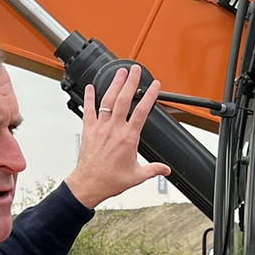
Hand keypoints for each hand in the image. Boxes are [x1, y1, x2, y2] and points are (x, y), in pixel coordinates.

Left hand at [65, 64, 172, 208]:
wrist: (89, 184)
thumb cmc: (110, 180)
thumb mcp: (137, 176)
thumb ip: (153, 169)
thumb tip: (166, 169)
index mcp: (128, 138)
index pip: (142, 111)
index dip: (150, 96)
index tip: (155, 86)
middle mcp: (114, 129)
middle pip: (124, 99)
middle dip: (131, 82)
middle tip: (136, 70)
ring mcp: (100, 128)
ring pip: (108, 100)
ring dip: (114, 84)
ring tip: (120, 72)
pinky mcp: (89, 129)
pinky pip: (88, 109)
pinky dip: (89, 97)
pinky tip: (90, 87)